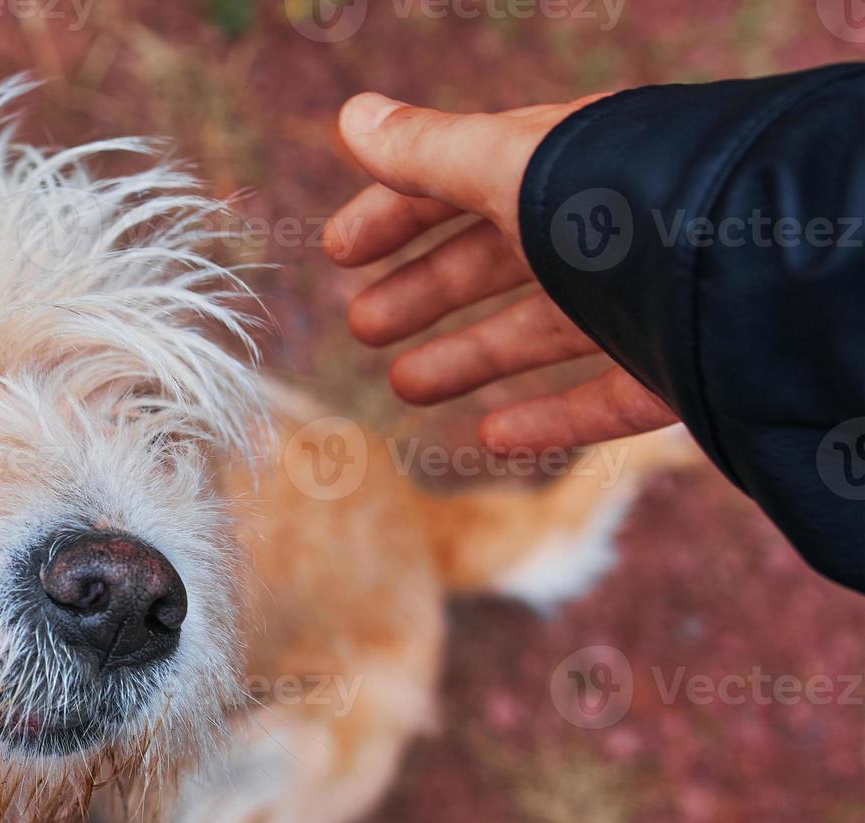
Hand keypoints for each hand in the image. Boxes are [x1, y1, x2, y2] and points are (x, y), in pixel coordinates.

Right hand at [325, 92, 678, 451]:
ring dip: (467, 356)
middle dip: (423, 291)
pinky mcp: (671, 369)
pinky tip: (490, 437)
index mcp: (561, 170)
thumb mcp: (512, 173)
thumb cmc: (628, 203)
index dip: (394, 215)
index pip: (461, 185)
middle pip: (494, 261)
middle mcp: (598, 230)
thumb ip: (430, 153)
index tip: (337, 254)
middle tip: (361, 326)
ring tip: (405, 386)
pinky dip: (544, 419)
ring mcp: (637, 302)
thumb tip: (351, 116)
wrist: (754, 270)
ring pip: (537, 332)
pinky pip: (599, 398)